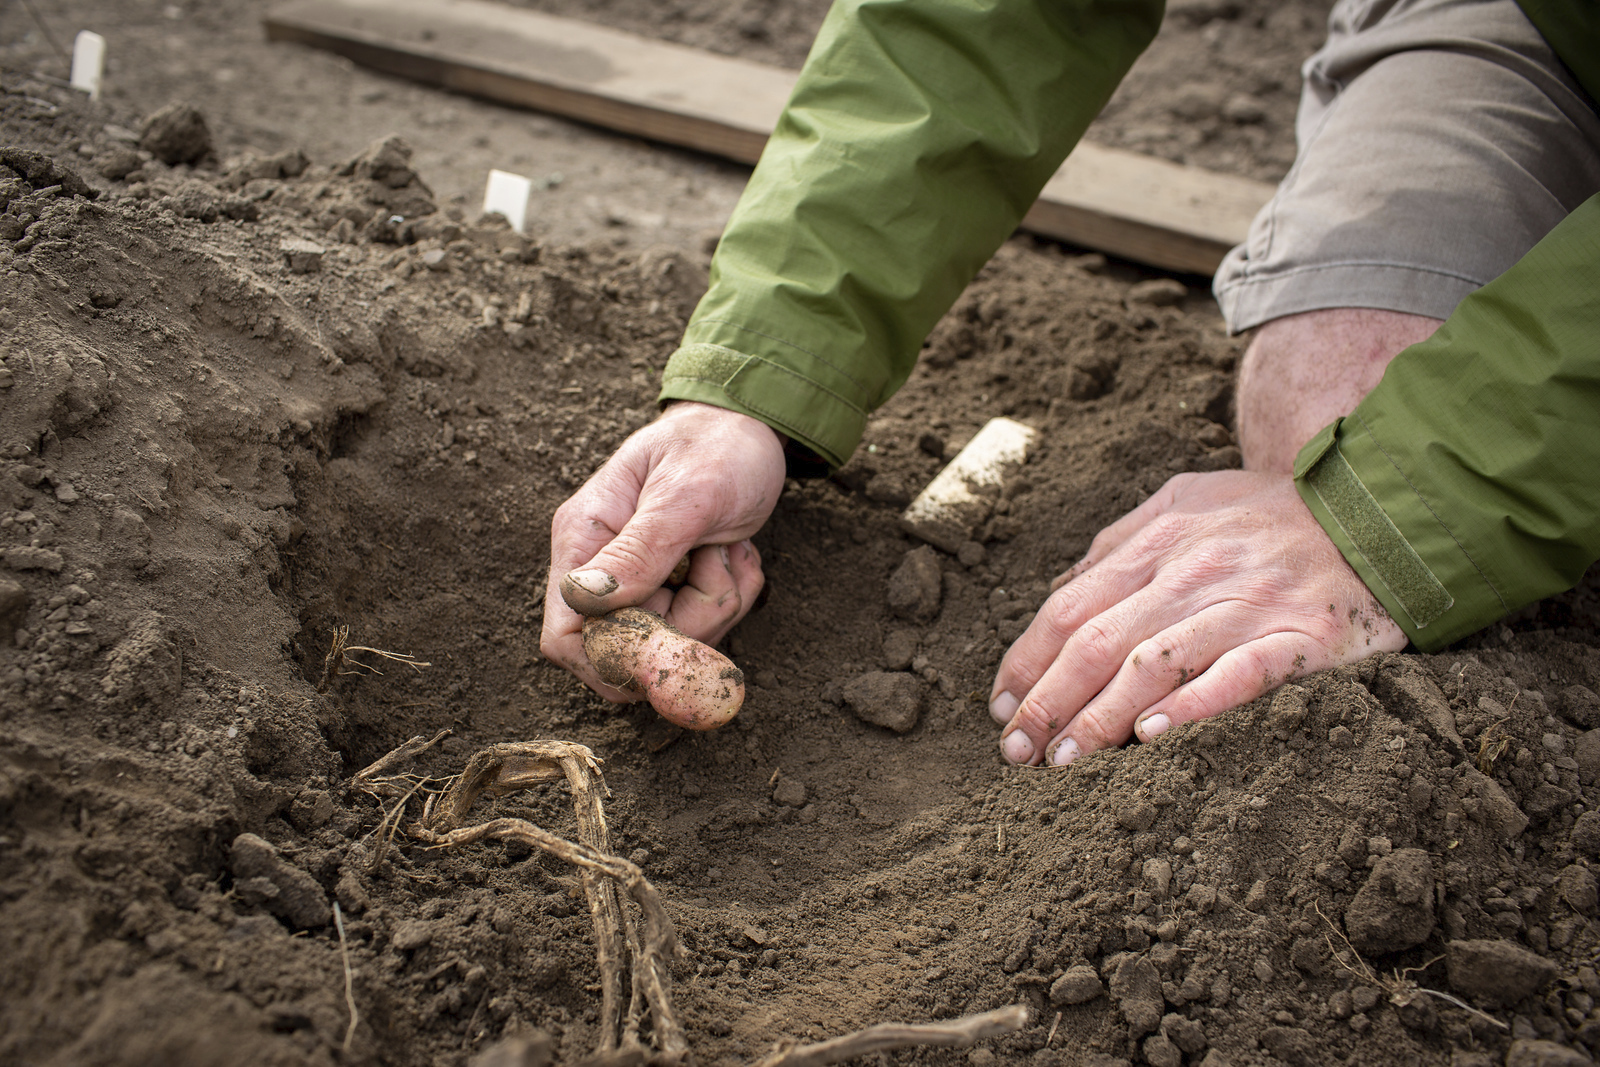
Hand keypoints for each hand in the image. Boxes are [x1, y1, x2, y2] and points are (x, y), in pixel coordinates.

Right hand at [541, 402, 785, 701]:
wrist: (748, 427)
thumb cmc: (716, 446)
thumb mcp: (686, 494)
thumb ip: (639, 550)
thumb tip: (584, 599)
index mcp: (584, 538)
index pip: (567, 637)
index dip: (615, 657)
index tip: (673, 640)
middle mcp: (599, 567)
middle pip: (628, 651)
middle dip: (687, 624)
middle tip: (718, 563)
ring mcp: (635, 582)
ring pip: (669, 646)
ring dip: (716, 606)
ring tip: (728, 550)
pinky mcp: (670, 589)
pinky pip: (697, 630)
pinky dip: (728, 600)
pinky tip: (735, 555)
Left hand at [988, 470, 1406, 764]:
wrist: (1382, 504)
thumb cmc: (1271, 513)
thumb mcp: (1186, 501)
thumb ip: (1121, 544)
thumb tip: (1058, 592)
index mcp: (1160, 541)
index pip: (1071, 607)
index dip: (1028, 660)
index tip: (1000, 707)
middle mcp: (1196, 571)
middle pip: (1100, 642)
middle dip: (1048, 702)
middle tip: (1017, 752)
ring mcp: (1249, 603)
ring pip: (1155, 664)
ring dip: (1101, 718)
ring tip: (1065, 762)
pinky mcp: (1304, 636)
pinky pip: (1242, 673)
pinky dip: (1195, 706)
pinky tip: (1154, 735)